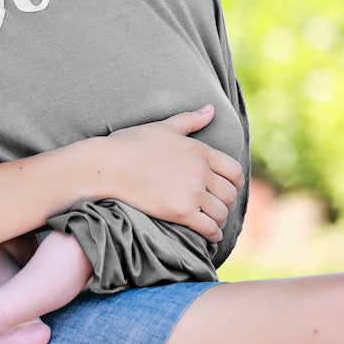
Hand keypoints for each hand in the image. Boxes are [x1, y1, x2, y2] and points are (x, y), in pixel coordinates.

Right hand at [94, 104, 242, 241]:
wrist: (108, 165)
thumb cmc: (131, 144)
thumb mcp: (163, 127)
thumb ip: (190, 120)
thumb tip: (211, 109)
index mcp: (200, 151)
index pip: (235, 171)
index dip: (236, 182)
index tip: (229, 188)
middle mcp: (201, 172)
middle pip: (230, 194)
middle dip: (226, 202)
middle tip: (218, 207)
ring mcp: (192, 193)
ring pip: (221, 212)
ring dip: (219, 219)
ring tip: (213, 221)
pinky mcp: (181, 212)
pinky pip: (209, 228)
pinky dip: (213, 234)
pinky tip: (209, 235)